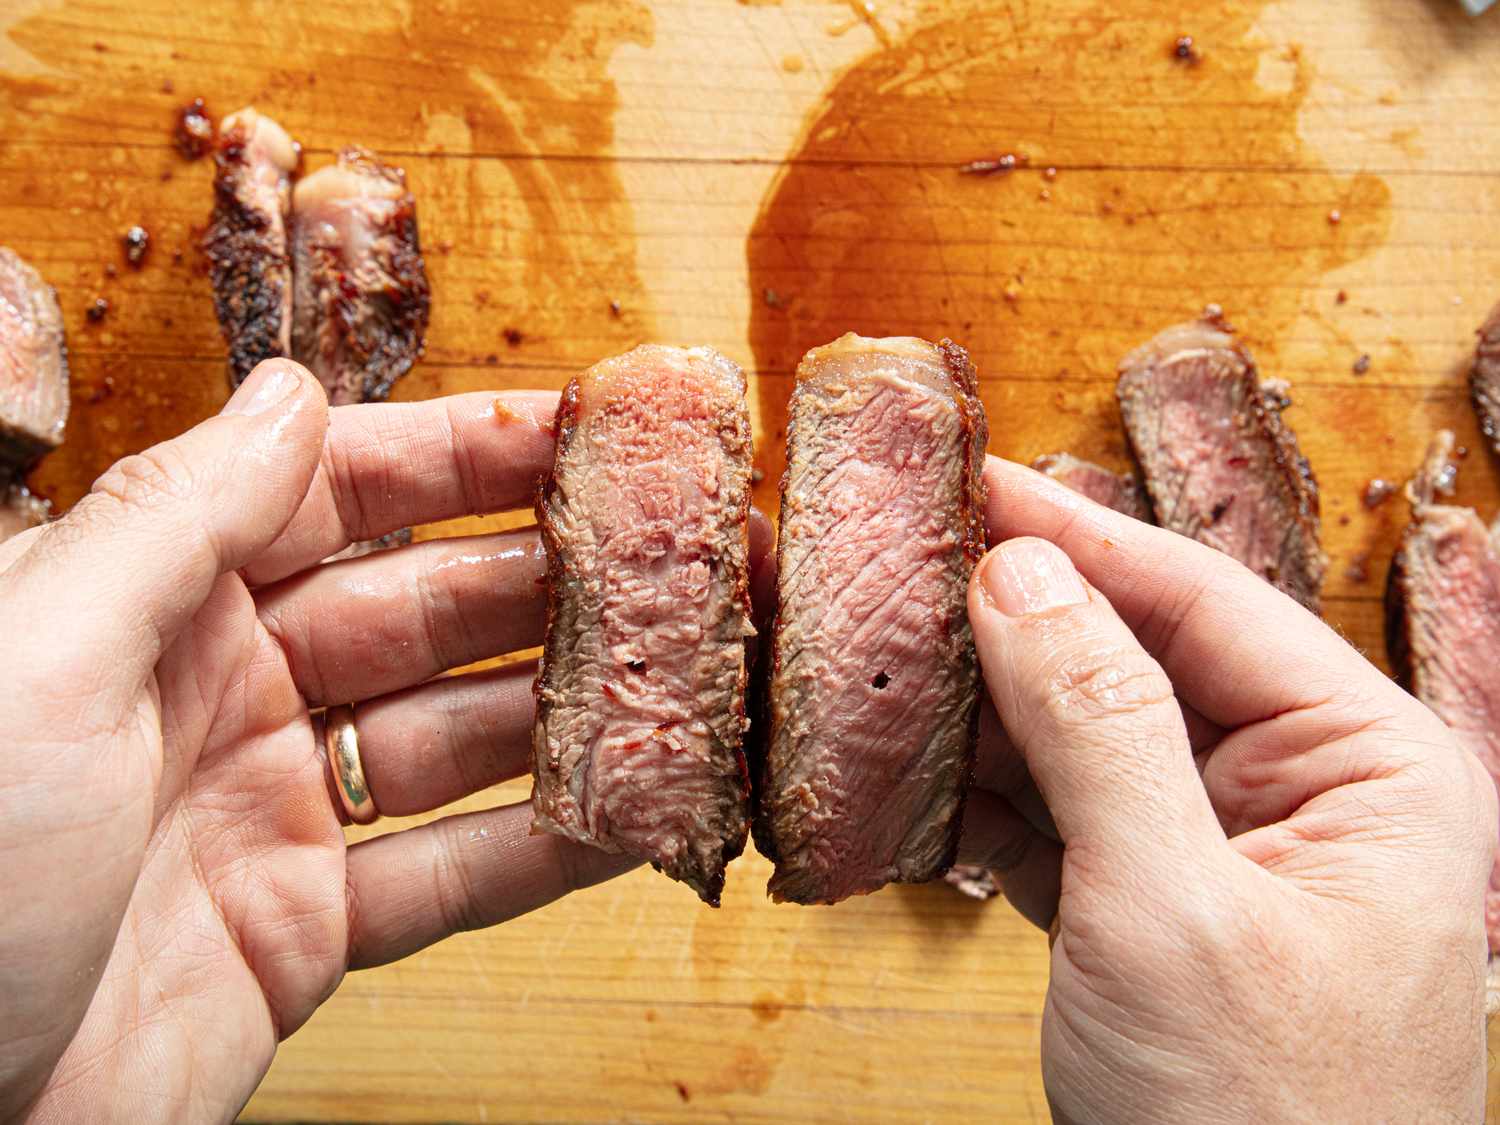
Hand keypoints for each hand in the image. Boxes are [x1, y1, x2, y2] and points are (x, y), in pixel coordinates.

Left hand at [0, 362, 640, 1121]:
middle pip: (421, 608)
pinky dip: (548, 850)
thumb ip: (173, 518)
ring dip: (568, 707)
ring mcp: (270, 813)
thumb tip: (291, 396)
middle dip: (546, 576)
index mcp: (151, 603)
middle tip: (671, 549)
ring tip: (684, 667)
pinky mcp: (304, 931)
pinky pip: (451, 875)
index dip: (464, 454)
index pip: (337, 492)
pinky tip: (639, 809)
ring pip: (457, 737)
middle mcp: (221, 693)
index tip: (582, 428)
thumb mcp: (37, 657)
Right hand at [957, 457, 1494, 1122]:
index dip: (1082, 536)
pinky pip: (1058, 818)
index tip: (978, 484)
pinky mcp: (1150, 908)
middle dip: (1017, 627)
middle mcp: (1301, 794)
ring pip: (1084, 738)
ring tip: (887, 671)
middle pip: (1138, 661)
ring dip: (984, 716)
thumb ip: (1099, 728)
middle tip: (906, 571)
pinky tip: (914, 779)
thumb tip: (1020, 578)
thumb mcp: (1171, 909)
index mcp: (1367, 769)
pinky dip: (982, 803)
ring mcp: (1219, 853)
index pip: (1206, 603)